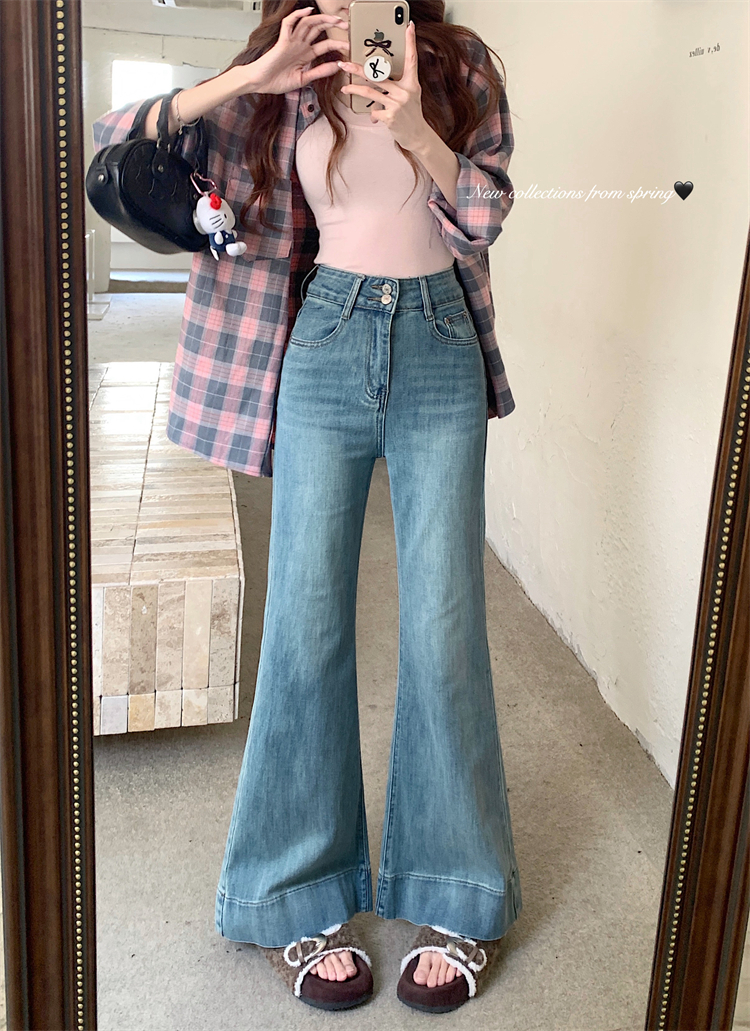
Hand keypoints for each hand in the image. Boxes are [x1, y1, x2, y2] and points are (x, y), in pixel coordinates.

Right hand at [248, 6, 349, 94]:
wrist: (260, 83)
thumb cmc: (277, 81)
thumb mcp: (303, 79)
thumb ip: (319, 72)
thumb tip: (337, 66)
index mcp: (305, 54)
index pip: (325, 45)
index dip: (337, 44)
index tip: (349, 46)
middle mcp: (299, 45)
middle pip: (319, 29)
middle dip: (333, 25)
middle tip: (346, 25)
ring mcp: (291, 41)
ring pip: (308, 24)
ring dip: (322, 19)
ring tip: (335, 19)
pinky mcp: (282, 41)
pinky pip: (289, 23)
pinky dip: (298, 16)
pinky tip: (308, 12)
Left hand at [337, 21, 429, 151]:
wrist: (417, 136)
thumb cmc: (412, 114)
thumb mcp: (409, 96)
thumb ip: (396, 87)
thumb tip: (377, 86)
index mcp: (411, 83)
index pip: (412, 59)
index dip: (411, 42)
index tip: (410, 26)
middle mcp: (405, 91)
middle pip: (377, 75)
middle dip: (357, 69)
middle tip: (344, 63)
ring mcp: (397, 104)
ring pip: (370, 92)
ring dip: (354, 89)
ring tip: (344, 87)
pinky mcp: (390, 117)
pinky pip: (373, 111)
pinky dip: (372, 114)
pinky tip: (376, 118)